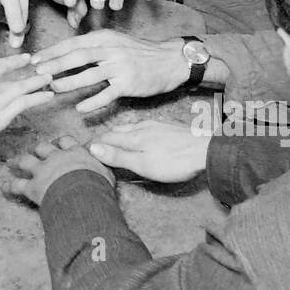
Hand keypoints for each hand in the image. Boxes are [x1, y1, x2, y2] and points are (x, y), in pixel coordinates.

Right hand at [0, 54, 52, 147]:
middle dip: (30, 72)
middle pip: (13, 77)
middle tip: (44, 67)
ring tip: (50, 78)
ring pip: (21, 88)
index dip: (14, 61)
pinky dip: (37, 98)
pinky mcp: (1, 117)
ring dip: (37, 82)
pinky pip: (23, 104)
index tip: (26, 57)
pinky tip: (48, 95)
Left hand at [5, 135, 112, 205]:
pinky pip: (17, 184)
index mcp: (75, 153)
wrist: (84, 195)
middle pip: (43, 148)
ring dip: (18, 161)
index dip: (60, 143)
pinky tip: (3, 186)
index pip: (66, 142)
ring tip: (11, 162)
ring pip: (26, 161)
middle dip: (37, 149)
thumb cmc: (98, 186)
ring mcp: (43, 171)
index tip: (58, 144)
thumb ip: (101, 168)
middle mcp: (57, 158)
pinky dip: (8, 185)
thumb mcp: (105, 174)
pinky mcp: (32, 186)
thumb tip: (105, 167)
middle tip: (34, 151)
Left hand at [31, 30, 184, 111]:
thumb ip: (93, 46)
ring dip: (69, 82)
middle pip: (77, 57)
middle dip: (55, 65)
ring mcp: (120, 67)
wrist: (170, 60)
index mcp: (104, 38)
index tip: (35, 59)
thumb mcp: (116, 41)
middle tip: (37, 73)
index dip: (52, 51)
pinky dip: (93, 102)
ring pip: (90, 75)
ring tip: (53, 88)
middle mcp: (111, 50)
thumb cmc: (139, 52)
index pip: (73, 43)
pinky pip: (108, 94)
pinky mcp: (129, 83)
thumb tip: (65, 53)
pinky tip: (80, 108)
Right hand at [89, 119, 208, 182]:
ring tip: (112, 139)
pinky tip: (138, 135)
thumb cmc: (174, 161)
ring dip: (118, 133)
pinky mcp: (167, 127)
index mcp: (133, 137)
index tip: (83, 149)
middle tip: (94, 145)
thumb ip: (118, 156)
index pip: (107, 138)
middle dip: (104, 137)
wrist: (206, 150)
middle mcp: (142, 127)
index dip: (95, 144)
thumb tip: (93, 147)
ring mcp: (156, 125)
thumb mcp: (143, 164)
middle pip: (117, 131)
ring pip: (130, 127)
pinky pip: (142, 126)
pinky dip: (132, 131)